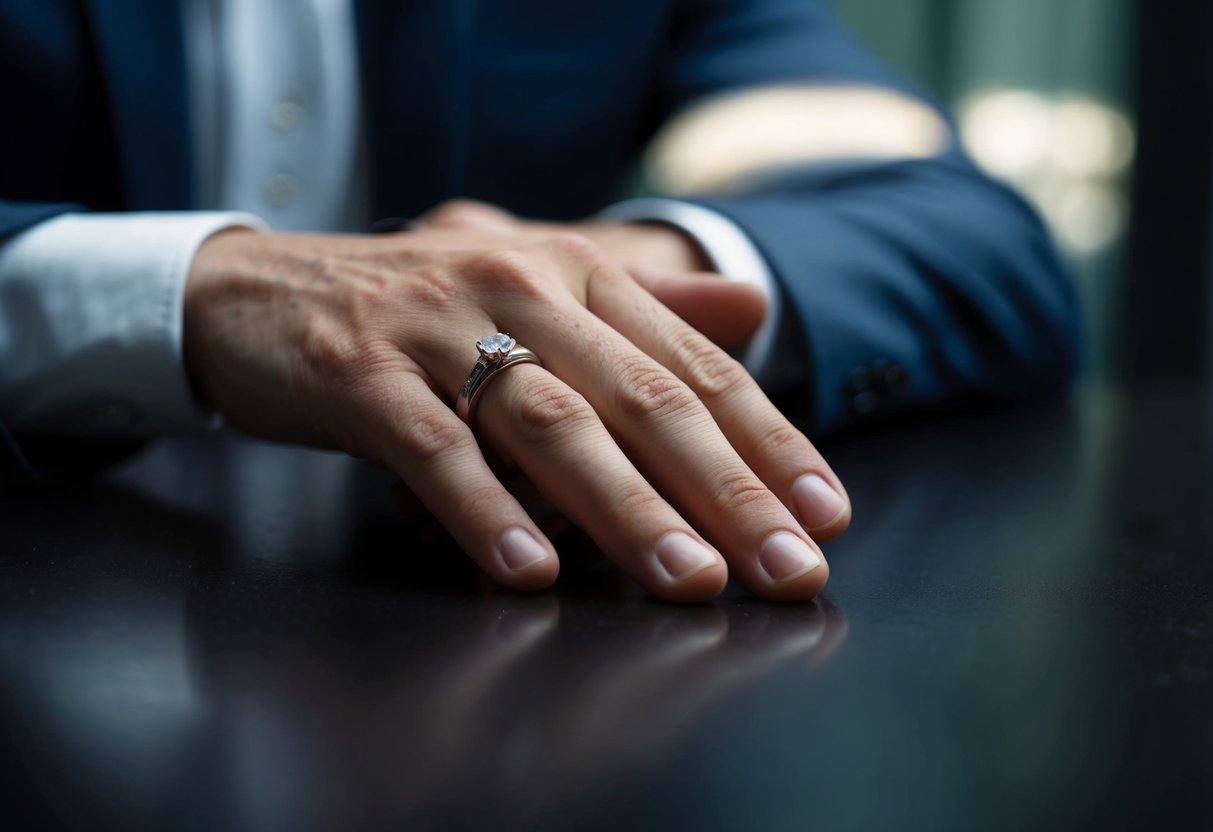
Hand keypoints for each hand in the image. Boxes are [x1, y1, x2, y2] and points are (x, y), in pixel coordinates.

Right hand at [184, 222, 849, 601]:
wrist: (262, 288)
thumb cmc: (421, 302)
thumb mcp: (537, 280)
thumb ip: (646, 300)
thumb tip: (753, 309)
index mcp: (575, 272)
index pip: (693, 364)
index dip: (767, 440)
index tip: (824, 514)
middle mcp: (518, 287)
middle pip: (640, 398)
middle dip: (724, 490)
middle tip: (785, 568)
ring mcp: (436, 328)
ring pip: (551, 425)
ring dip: (626, 511)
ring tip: (689, 582)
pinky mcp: (360, 373)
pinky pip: (433, 448)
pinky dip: (484, 511)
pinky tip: (530, 571)